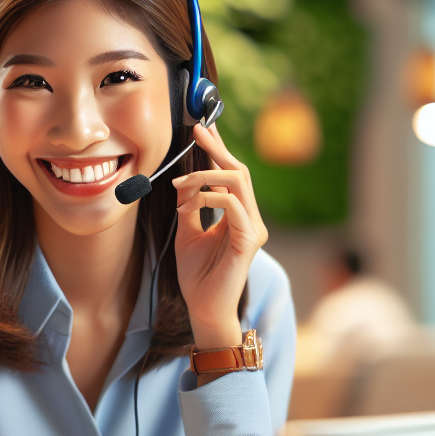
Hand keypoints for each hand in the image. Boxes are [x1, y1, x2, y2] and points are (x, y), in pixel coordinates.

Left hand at [172, 123, 267, 349]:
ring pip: (238, 183)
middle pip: (239, 172)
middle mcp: (250, 218)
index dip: (218, 149)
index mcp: (238, 215)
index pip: (230, 175)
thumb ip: (189, 205)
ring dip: (207, 174)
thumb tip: (183, 180)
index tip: (203, 127)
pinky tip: (189, 204)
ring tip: (182, 181)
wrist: (204, 308)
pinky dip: (209, 198)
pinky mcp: (249, 239)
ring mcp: (253, 228)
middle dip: (217, 148)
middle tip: (198, 130)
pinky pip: (232, 205)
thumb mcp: (186, 232)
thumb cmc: (197, 275)